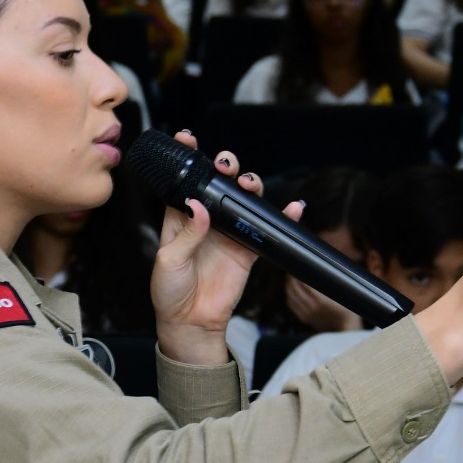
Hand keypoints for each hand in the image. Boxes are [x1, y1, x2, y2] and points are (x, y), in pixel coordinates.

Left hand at [152, 134, 301, 363]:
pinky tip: (293, 207)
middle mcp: (205, 220)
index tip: (188, 138)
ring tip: (248, 182)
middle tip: (225, 165)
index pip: (184, 181)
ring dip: (248, 185)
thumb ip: (187, 234)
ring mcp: (228, 232)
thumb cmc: (170, 292)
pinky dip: (282, 217)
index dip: (187, 158)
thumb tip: (199, 207)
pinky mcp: (247, 249)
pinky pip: (266, 228)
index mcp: (179, 218)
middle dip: (224, 167)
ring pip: (242, 200)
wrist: (191, 324)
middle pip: (218, 184)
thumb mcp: (169, 261)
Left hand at [284, 276, 363, 332]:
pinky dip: (289, 294)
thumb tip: (316, 268)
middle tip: (293, 270)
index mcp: (321, 300)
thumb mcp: (339, 292)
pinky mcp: (303, 318)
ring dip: (289, 285)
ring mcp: (306, 314)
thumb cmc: (345, 306)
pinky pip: (291, 303)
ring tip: (291, 277)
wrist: (344, 325)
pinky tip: (291, 288)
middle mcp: (312, 308)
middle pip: (295, 288)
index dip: (299, 273)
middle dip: (292, 278)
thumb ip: (327, 281)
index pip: (304, 283)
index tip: (299, 266)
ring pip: (290, 295)